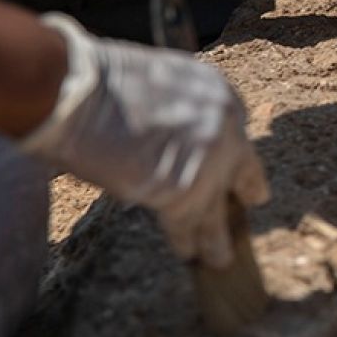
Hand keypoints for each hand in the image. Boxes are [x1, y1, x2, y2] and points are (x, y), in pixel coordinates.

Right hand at [21, 15, 268, 268]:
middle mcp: (225, 123)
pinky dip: (186, 240)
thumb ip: (177, 108)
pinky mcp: (187, 191)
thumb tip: (170, 136)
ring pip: (218, 206)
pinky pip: (189, 223)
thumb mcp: (160, 80)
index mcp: (217, 89)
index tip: (231, 160)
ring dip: (217, 235)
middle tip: (256, 199)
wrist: (79, 91)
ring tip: (221, 257)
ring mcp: (211, 159)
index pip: (232, 125)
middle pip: (240, 164)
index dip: (229, 148)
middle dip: (247, 185)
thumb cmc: (98, 80)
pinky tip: (188, 253)